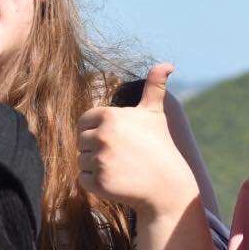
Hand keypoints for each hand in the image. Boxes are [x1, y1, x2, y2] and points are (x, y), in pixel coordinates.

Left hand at [76, 64, 196, 214]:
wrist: (167, 185)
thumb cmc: (160, 146)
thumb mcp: (155, 114)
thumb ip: (154, 86)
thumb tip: (167, 64)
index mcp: (110, 116)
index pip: (84, 121)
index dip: (96, 129)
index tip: (116, 138)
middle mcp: (103, 136)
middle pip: (81, 141)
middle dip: (96, 148)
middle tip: (120, 155)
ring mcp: (100, 160)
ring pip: (81, 160)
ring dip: (95, 165)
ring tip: (120, 167)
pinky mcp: (98, 182)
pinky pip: (82, 179)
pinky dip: (95, 182)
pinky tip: (116, 180)